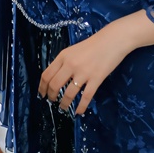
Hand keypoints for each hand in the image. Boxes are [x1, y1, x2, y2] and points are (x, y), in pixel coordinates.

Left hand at [38, 11, 153, 115]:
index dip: (42, 87)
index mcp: (63, 56)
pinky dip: (80, 107)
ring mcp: (83, 73)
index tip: (41, 94)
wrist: (112, 40)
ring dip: (64, 104)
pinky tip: (78, 112)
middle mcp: (70, 65)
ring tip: (63, 108)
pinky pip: (85, 97)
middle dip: (51, 96)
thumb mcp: (73, 50)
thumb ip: (64, 62)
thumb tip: (55, 78)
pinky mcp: (96, 79)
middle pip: (54, 85)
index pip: (47, 74)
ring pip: (68, 94)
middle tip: (52, 101)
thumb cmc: (92, 45)